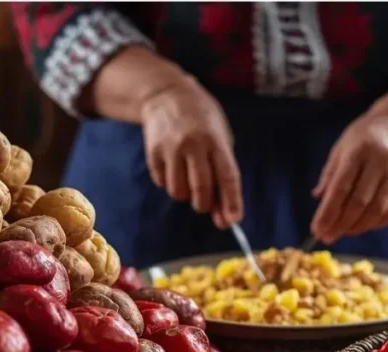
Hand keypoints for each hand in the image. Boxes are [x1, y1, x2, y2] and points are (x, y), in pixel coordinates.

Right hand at [140, 77, 242, 227]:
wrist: (167, 95)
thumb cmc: (202, 121)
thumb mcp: (220, 138)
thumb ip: (223, 173)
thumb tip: (223, 214)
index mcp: (216, 140)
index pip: (227, 176)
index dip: (232, 201)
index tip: (234, 220)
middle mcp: (193, 144)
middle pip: (200, 190)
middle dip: (204, 205)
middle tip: (205, 203)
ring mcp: (171, 148)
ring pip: (178, 192)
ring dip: (185, 195)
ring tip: (187, 178)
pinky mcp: (153, 152)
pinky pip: (162, 183)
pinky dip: (169, 182)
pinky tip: (173, 166)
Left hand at [310, 79, 387, 243]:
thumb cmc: (366, 136)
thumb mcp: (343, 146)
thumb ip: (331, 173)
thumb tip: (318, 198)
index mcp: (359, 151)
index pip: (341, 187)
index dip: (328, 212)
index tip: (317, 229)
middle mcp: (381, 162)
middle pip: (360, 202)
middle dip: (340, 224)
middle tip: (327, 236)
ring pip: (377, 210)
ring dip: (358, 227)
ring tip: (343, 232)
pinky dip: (375, 224)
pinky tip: (362, 226)